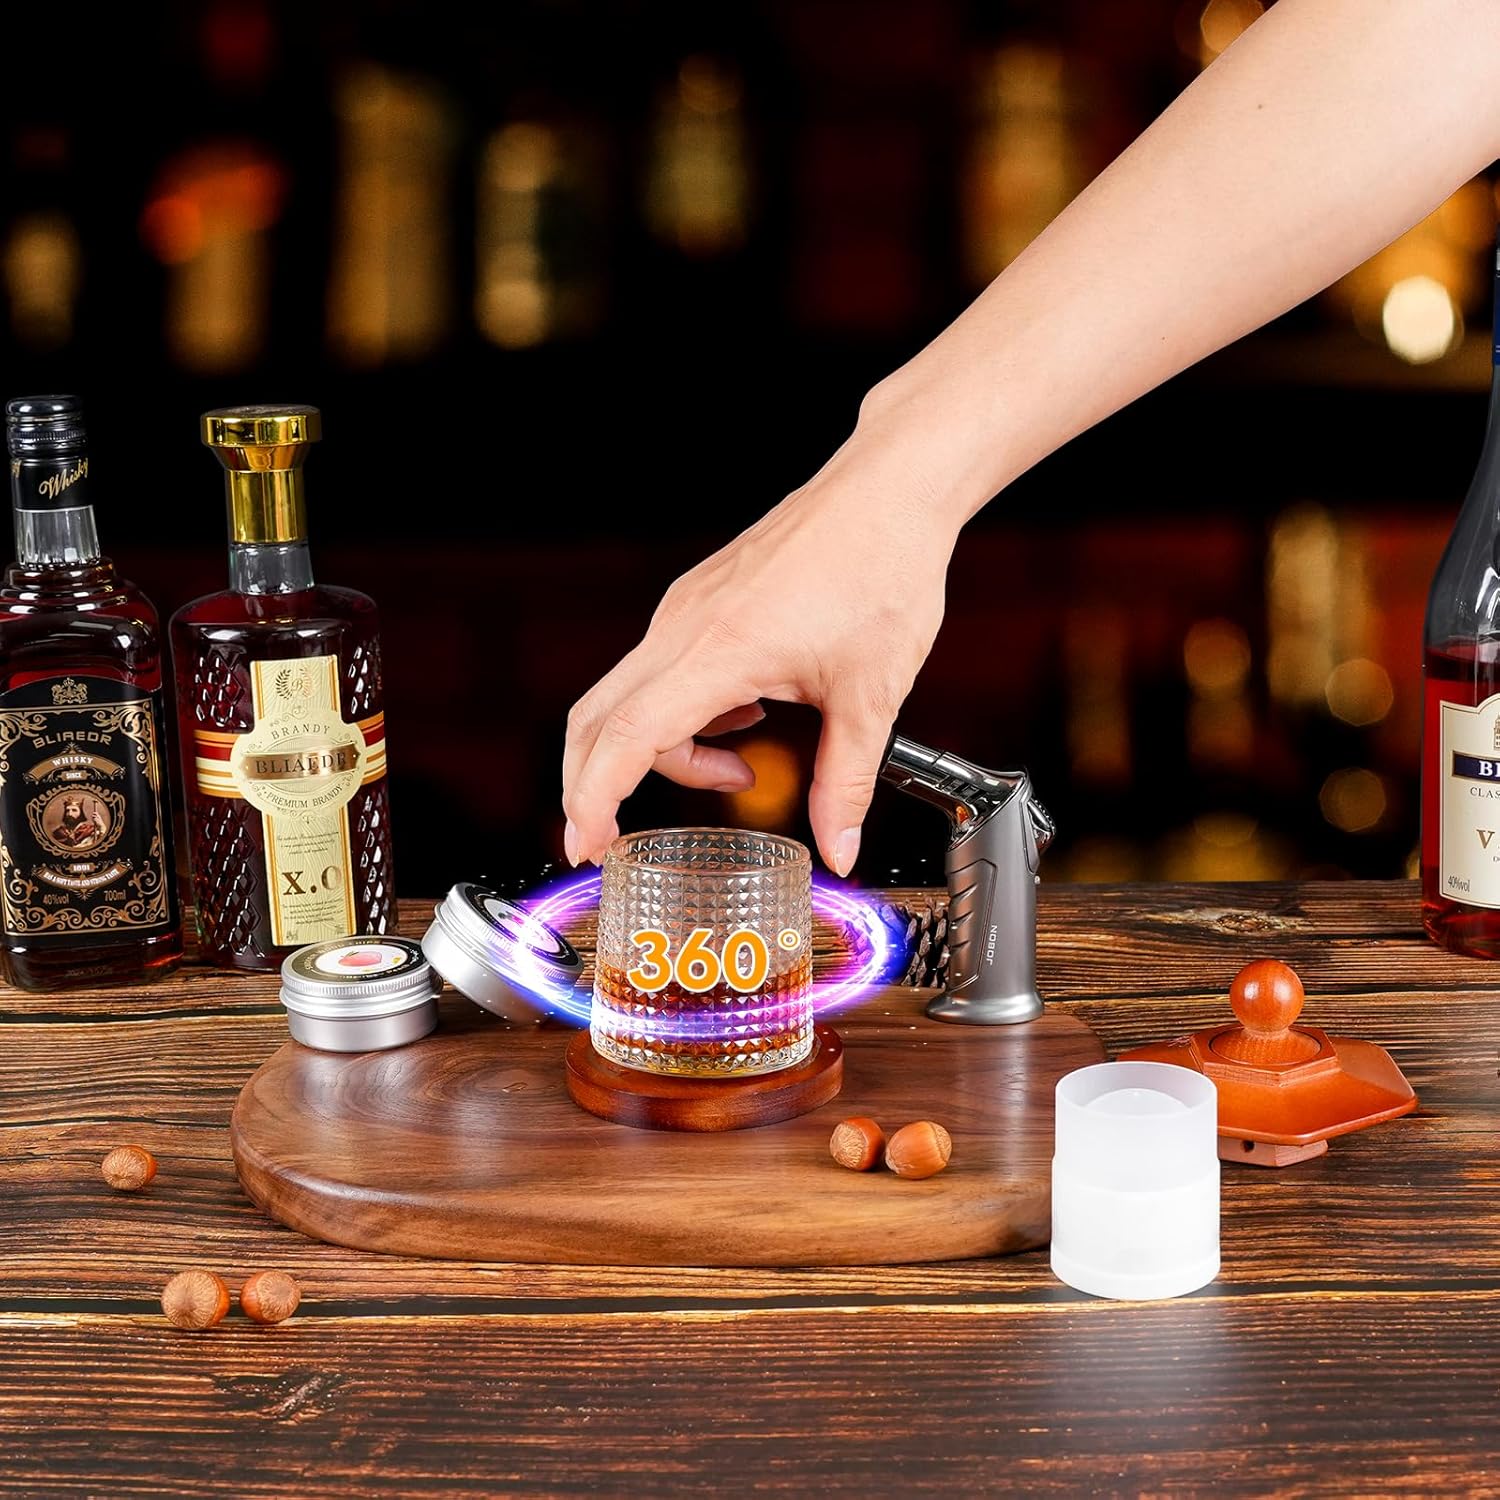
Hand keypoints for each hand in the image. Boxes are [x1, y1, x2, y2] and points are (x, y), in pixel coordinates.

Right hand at [562, 420, 956, 873]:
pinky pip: (660, 669)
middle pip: (596, 717)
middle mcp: (685, 625)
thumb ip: (846, 783)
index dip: (595, 797)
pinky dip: (681, 713)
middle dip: (591, 785)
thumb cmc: (883, 570)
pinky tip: (746, 714)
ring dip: (661, 750)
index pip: (628, 735)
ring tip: (738, 770)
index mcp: (720, 649)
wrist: (889, 488)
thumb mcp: (872, 695)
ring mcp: (685, 609)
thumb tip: (839, 851)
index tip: (585, 844)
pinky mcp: (699, 600)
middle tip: (607, 838)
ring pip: (630, 695)